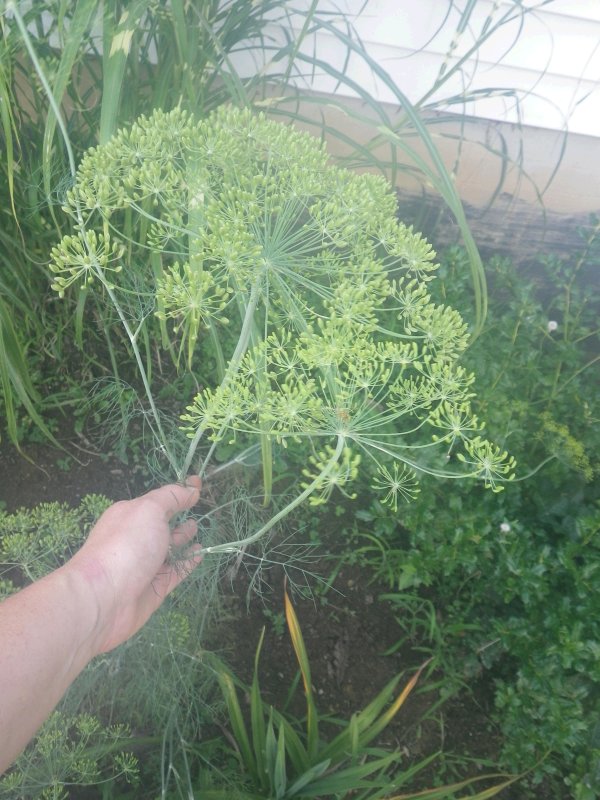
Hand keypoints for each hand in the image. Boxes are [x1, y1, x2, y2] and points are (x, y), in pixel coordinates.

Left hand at [67, 477, 201, 653]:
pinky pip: (176, 571)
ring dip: (182, 537)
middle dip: (177, 514)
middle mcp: (135, 537)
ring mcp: (144, 564)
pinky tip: (200, 553)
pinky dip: (188, 562)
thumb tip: (191, 488)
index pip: (159, 499)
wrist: (103, 598)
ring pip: (168, 548)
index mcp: (130, 514)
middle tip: (198, 508)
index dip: (179, 490)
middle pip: (160, 523)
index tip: (199, 483)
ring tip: (196, 528)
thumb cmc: (126, 545)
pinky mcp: (154, 587)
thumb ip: (172, 497)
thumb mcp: (149, 509)